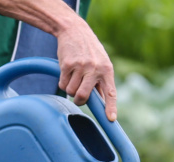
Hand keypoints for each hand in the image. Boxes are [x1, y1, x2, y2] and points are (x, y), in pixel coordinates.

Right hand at [0, 0, 117, 120]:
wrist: (74, 30)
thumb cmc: (90, 51)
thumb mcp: (101, 64)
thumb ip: (102, 83)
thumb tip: (102, 104)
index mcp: (107, 70)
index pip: (110, 92)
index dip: (110, 107)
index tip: (111, 119)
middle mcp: (95, 69)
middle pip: (83, 96)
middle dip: (79, 101)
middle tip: (78, 99)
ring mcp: (80, 66)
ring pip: (71, 91)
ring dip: (70, 90)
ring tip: (74, 78)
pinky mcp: (66, 64)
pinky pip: (63, 84)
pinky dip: (63, 82)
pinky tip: (67, 72)